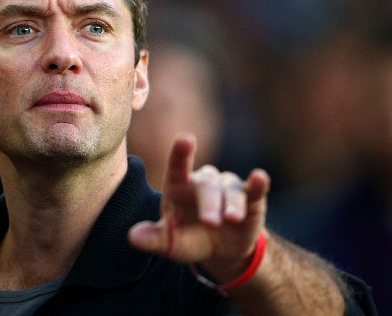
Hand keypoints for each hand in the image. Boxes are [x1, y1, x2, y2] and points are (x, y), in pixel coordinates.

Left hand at [128, 133, 269, 281]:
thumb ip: (152, 239)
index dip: (181, 153)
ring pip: (230, 190)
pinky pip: (254, 188)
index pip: (177, 166)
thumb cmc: (189, 240)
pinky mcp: (250, 198)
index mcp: (179, 187)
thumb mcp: (169, 244)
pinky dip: (258, 183)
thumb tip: (131, 237)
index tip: (185, 139)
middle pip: (207, 185)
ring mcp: (228, 188)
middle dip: (209, 203)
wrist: (221, 252)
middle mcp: (203, 182)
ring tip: (231, 219)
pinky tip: (260, 177)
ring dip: (231, 204)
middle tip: (210, 222)